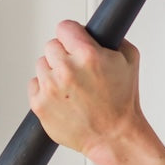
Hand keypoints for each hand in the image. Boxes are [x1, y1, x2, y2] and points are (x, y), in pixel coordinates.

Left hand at [28, 19, 141, 158]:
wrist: (114, 137)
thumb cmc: (122, 103)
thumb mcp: (130, 60)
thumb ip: (113, 38)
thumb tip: (99, 28)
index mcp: (88, 55)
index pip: (64, 27)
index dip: (71, 34)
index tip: (73, 41)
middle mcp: (66, 70)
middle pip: (51, 45)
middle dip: (63, 54)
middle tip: (76, 70)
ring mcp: (50, 88)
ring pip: (41, 64)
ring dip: (53, 72)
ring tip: (71, 87)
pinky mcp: (40, 104)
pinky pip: (34, 84)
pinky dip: (45, 89)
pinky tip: (62, 98)